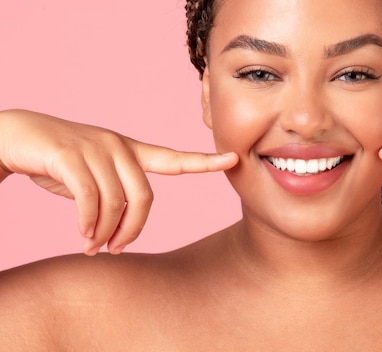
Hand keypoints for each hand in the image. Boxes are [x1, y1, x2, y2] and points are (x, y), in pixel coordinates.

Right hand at [0, 110, 238, 254]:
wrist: (13, 136)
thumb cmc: (58, 161)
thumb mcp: (94, 178)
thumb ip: (115, 197)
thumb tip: (120, 232)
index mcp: (130, 150)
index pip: (172, 158)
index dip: (204, 162)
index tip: (234, 160)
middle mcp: (118, 146)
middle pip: (144, 197)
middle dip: (132, 230)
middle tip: (115, 249)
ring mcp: (95, 147)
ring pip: (116, 202)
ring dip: (104, 233)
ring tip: (92, 246)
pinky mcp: (70, 154)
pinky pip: (89, 197)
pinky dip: (88, 222)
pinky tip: (82, 235)